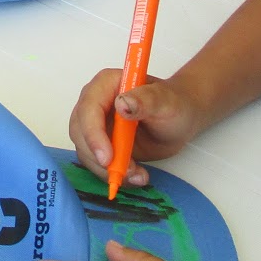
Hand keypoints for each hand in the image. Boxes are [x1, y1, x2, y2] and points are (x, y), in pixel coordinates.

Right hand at [68, 68, 203, 187]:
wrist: (179, 118)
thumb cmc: (174, 104)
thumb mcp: (165, 102)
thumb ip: (146, 100)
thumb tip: (122, 104)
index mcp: (105, 85)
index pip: (88, 109)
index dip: (93, 135)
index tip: (107, 158)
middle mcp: (94, 103)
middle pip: (80, 132)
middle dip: (98, 157)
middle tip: (127, 172)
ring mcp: (95, 124)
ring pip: (86, 151)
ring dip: (108, 170)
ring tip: (138, 175)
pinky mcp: (101, 144)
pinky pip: (96, 163)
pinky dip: (113, 174)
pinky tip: (136, 175)